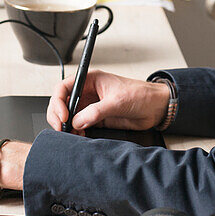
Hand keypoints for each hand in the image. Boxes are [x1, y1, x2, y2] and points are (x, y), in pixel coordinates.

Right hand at [46, 70, 169, 132]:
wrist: (156, 108)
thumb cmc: (140, 95)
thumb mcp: (117, 101)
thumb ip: (96, 112)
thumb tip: (77, 121)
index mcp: (90, 80)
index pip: (64, 87)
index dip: (59, 101)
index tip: (64, 115)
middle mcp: (88, 92)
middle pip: (62, 102)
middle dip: (59, 116)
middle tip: (63, 128)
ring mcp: (91, 106)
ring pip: (69, 116)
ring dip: (67, 126)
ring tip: (72, 134)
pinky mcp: (96, 118)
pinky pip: (79, 125)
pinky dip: (76, 131)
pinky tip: (80, 135)